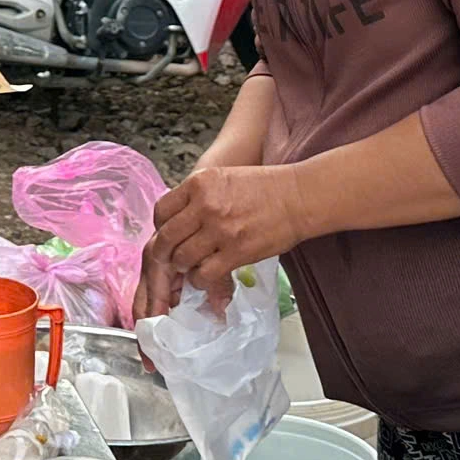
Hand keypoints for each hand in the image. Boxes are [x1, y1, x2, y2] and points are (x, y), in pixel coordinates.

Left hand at [148, 165, 306, 304]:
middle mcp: (205, 205)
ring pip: (182, 258)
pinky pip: (204, 274)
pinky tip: (207, 276)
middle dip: (164, 253)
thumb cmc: (265, 188)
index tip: (167, 235)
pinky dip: (200, 280)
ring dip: (183, 267)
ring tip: (191, 267)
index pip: (162, 210)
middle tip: (171, 259)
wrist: (298, 197)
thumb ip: (197, 197)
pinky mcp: (235, 252)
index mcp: (199, 183)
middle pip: (166, 237)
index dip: (160, 228)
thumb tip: (177, 220)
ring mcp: (220, 230)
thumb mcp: (223, 179)